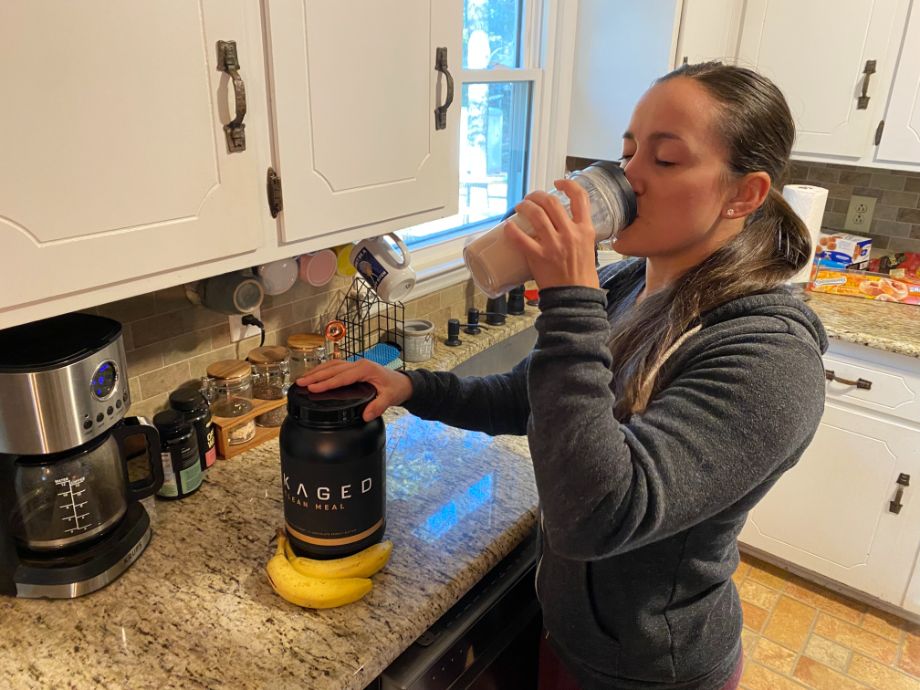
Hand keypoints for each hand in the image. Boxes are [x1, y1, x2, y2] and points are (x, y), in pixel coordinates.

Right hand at [296, 359, 412, 420]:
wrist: (402, 383)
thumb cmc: (396, 388)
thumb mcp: (390, 398)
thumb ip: (378, 406)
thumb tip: (366, 415)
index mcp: (365, 369)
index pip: (342, 376)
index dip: (327, 382)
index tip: (313, 388)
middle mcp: (359, 364)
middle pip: (333, 369)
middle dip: (316, 376)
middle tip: (300, 383)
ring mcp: (356, 365)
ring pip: (332, 365)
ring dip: (317, 371)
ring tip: (302, 379)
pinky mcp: (354, 368)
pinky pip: (336, 367)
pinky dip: (324, 370)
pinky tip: (315, 375)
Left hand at [504, 179, 599, 289]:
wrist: (576, 299)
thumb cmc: (582, 278)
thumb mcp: (589, 249)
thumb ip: (578, 236)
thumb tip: (564, 228)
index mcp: (585, 230)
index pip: (580, 197)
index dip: (568, 184)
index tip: (558, 183)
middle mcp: (570, 234)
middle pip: (551, 203)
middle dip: (537, 196)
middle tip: (531, 198)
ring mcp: (554, 245)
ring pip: (536, 214)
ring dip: (524, 206)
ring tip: (519, 207)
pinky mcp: (539, 257)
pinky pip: (521, 239)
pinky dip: (512, 230)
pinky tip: (507, 226)